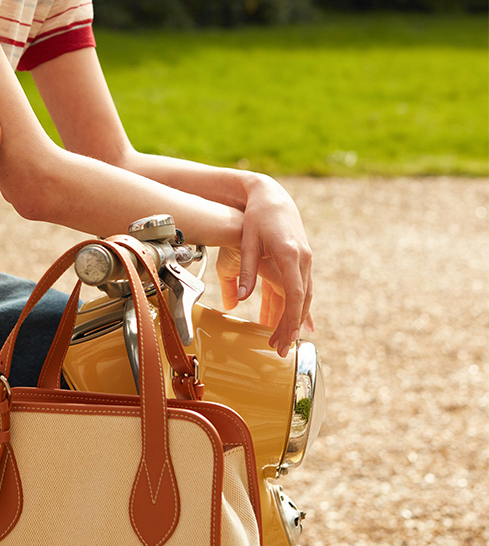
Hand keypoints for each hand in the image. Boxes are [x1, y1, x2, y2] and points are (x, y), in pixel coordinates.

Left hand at [216, 176, 313, 355]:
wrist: (272, 195)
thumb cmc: (257, 216)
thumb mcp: (248, 241)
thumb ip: (246, 271)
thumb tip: (241, 300)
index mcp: (290, 254)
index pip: (294, 295)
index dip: (290, 319)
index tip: (283, 338)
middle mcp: (303, 258)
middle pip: (301, 301)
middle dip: (291, 327)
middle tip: (279, 350)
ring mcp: (305, 259)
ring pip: (304, 297)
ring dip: (294, 319)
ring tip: (281, 340)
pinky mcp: (301, 260)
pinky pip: (301, 288)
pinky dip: (296, 306)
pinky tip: (291, 322)